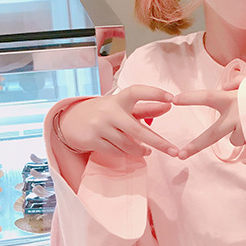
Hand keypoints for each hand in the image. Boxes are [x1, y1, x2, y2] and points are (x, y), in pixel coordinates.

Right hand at [57, 85, 176, 161]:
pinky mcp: (92, 140)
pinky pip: (116, 152)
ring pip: (128, 145)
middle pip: (137, 130)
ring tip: (147, 151)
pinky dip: (125, 154)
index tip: (172, 99)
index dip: (154, 94)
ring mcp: (99, 126)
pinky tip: (127, 151)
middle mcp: (109, 111)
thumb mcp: (124, 107)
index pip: (137, 91)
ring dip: (140, 151)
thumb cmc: (106, 113)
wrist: (71, 120)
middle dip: (158, 142)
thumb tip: (169, 107)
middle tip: (174, 151)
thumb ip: (147, 108)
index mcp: (119, 99)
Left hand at [171, 89, 242, 158]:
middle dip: (195, 146)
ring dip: (239, 134)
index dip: (190, 99)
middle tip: (182, 155)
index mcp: (232, 99)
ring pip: (234, 140)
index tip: (174, 100)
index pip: (207, 97)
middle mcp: (236, 116)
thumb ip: (236, 82)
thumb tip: (224, 87)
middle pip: (211, 135)